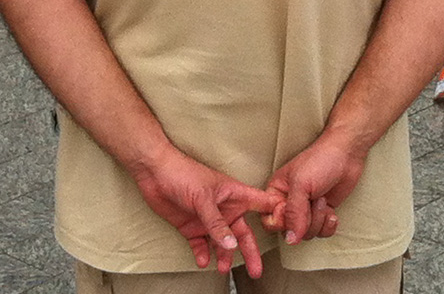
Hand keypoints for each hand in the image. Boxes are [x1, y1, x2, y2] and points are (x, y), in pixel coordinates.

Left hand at [130, 148, 280, 276]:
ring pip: (223, 243)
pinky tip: (203, 261)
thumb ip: (217, 223)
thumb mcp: (204, 198)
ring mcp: (208, 219)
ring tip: (222, 269)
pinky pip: (201, 246)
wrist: (154, 172)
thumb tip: (232, 245)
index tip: (290, 228)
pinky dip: (203, 255)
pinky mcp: (191, 227)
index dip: (275, 214)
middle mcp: (224, 209)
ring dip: (224, 257)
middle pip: (243, 233)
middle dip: (250, 252)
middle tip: (256, 271)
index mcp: (234, 195)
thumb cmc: (183, 173)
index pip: (261, 204)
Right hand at [266, 128, 367, 244]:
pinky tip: (331, 211)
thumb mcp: (301, 184)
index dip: (282, 222)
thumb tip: (290, 240)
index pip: (269, 221)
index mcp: (276, 193)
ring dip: (319, 221)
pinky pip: (321, 233)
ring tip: (323, 200)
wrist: (347, 154)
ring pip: (307, 234)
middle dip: (306, 221)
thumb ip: (293, 213)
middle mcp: (289, 204)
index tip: (295, 210)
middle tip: (314, 201)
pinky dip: (328, 225)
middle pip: (290, 232)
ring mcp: (306, 210)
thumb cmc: (320, 160)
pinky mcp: (321, 214)